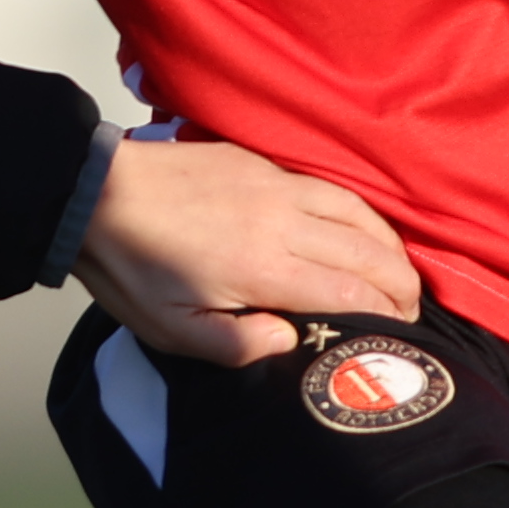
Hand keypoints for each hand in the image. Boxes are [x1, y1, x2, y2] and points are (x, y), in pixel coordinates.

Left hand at [78, 134, 418, 367]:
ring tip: (401, 268)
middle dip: (400, 281)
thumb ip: (234, 344)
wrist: (95, 192)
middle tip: (413, 306)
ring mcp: (274, 185)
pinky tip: (362, 225)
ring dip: (388, 241)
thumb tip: (290, 339)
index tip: (402, 327)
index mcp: (263, 268)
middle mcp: (281, 221)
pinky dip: (359, 209)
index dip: (386, 311)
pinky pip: (328, 186)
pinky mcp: (261, 163)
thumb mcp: (170, 329)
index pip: (350, 290)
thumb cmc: (130, 266)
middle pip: (367, 249)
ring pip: (355, 210)